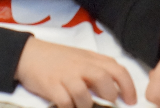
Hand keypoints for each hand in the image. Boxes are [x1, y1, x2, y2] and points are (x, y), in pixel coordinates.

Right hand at [15, 37, 136, 107]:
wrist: (28, 54)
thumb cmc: (57, 58)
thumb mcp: (80, 58)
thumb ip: (97, 69)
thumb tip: (117, 88)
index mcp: (90, 58)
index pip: (117, 69)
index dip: (128, 86)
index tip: (131, 100)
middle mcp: (80, 65)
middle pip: (104, 79)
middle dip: (110, 95)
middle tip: (109, 103)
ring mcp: (65, 75)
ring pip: (84, 95)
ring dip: (87, 105)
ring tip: (82, 105)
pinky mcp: (51, 86)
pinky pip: (65, 102)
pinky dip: (69, 107)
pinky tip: (67, 105)